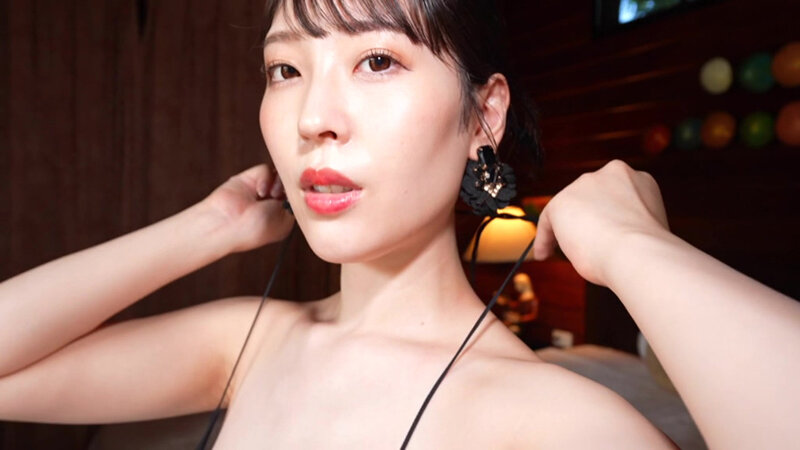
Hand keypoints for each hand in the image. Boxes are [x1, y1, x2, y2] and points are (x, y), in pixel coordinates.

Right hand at [199, 164, 294, 253]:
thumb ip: (295, 204)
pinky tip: (260, 192)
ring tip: (273, 196)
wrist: (229, 222)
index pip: (298, 200)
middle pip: (291, 185)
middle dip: (292, 187)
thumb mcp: (284, 220)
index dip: (302, 195)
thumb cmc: (257, 228)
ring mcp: (261, 189)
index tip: (308, 193)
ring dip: (280, 184)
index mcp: (281, 217)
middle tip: (292, 190)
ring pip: (280, 175)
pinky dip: (266, 178)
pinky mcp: (250, 178)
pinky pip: (267, 169)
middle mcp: (272, 203)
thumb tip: (301, 191)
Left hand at [532, 160, 669, 285]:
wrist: (638, 252)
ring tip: (561, 251)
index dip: (608, 215)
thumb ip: (625, 223)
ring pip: (570, 208)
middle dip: (586, 217)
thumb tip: (606, 238)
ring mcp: (585, 184)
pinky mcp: (562, 200)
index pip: (615, 195)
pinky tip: (544, 253)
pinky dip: (545, 238)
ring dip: (566, 228)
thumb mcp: (642, 228)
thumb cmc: (645, 252)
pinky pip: (548, 221)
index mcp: (638, 180)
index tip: (603, 232)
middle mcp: (611, 174)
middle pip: (591, 197)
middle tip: (582, 242)